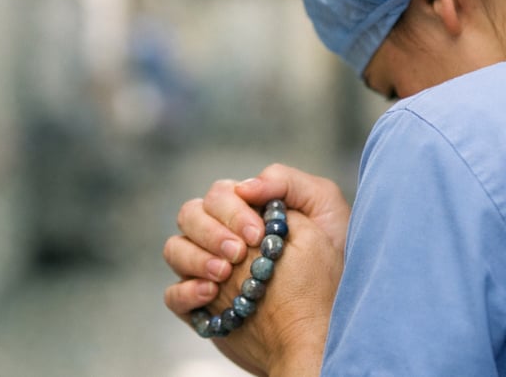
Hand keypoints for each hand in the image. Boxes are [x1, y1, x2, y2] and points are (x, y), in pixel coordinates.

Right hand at [163, 164, 350, 372]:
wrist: (328, 323)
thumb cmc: (332, 262)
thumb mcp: (325, 208)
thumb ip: (287, 182)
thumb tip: (243, 186)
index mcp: (248, 211)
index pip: (220, 194)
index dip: (232, 210)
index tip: (257, 234)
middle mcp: (223, 237)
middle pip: (190, 215)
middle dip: (212, 232)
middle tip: (239, 254)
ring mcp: (209, 271)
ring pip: (175, 249)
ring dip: (194, 257)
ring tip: (224, 274)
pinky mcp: (203, 306)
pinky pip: (173, 294)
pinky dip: (185, 291)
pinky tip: (210, 293)